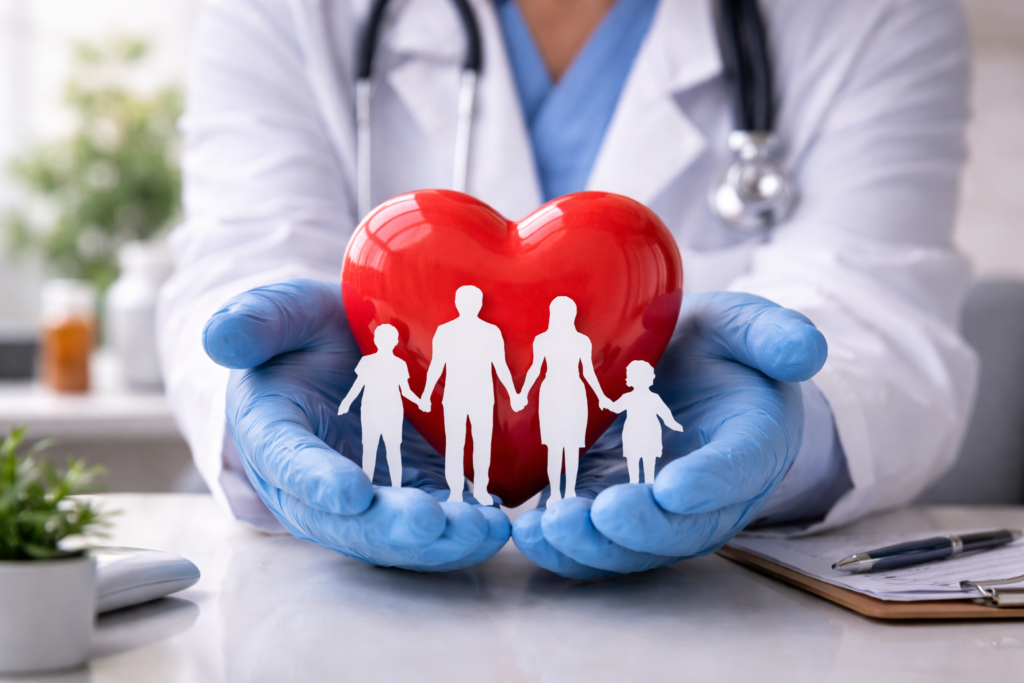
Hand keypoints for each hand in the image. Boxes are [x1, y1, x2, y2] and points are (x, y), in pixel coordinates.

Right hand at [204, 279, 508, 571]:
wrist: (342, 355)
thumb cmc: (307, 334)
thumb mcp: (284, 313)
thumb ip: (258, 320)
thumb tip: (218, 339)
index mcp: (273, 434)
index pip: (288, 463)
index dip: (317, 481)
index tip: (352, 492)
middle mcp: (312, 483)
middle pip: (344, 520)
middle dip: (389, 528)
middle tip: (432, 524)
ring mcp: (363, 495)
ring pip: (392, 534)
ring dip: (438, 542)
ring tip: (483, 529)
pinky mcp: (406, 494)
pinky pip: (431, 524)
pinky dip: (462, 530)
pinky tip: (495, 521)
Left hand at [511, 292, 826, 578]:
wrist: (683, 371)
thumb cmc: (717, 349)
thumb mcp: (744, 326)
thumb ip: (774, 334)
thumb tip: (806, 352)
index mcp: (751, 443)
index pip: (738, 469)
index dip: (710, 483)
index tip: (675, 487)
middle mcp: (708, 492)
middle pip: (682, 528)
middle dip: (642, 528)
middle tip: (604, 515)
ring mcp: (657, 507)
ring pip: (634, 546)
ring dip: (592, 546)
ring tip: (550, 529)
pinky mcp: (612, 505)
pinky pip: (593, 540)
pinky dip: (561, 545)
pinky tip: (527, 531)